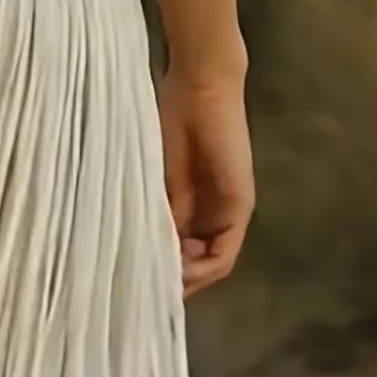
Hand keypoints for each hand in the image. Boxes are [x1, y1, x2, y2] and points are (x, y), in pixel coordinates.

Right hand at [157, 69, 255, 297]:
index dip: (163, 272)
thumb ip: (160, 215)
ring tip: (160, 283)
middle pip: (199, 265)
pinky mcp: (239, 206)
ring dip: (188, 281)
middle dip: (174, 282)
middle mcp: (214, 213)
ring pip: (213, 265)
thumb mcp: (156, 180)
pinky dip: (204, 270)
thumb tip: (151, 255)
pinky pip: (225, 253)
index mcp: (193, 205)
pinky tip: (179, 273)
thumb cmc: (171, 121)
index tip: (137, 279)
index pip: (182, 253)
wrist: (199, 87)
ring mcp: (230, 211)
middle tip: (146, 289)